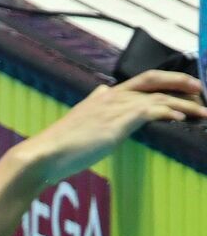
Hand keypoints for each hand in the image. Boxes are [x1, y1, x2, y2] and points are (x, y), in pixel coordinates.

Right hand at [20, 70, 206, 184]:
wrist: (43, 156)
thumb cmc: (58, 146)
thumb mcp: (78, 119)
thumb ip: (92, 105)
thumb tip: (98, 92)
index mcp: (102, 97)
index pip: (140, 81)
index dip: (165, 81)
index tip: (182, 87)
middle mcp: (111, 97)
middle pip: (154, 79)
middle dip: (181, 82)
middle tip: (200, 89)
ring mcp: (115, 108)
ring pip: (159, 97)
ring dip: (185, 104)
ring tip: (202, 112)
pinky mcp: (118, 122)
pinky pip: (152, 110)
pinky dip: (170, 112)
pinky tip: (182, 117)